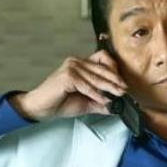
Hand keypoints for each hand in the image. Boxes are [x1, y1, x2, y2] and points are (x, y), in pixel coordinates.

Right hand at [9, 50, 127, 120]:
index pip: (102, 59)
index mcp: (80, 64)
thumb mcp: (87, 102)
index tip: (122, 83)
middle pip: (102, 68)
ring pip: (96, 78)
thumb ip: (101, 101)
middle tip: (125, 90)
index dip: (114, 70)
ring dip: (109, 88)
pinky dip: (96, 94)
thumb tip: (117, 106)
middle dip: (115, 81)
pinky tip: (104, 100)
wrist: (42, 108)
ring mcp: (71, 67)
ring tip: (118, 95)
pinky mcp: (67, 76)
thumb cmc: (60, 102)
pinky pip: (87, 86)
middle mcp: (76, 62)